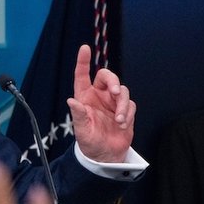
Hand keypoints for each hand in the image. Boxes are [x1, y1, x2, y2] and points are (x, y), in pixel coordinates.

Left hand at [68, 45, 134, 161]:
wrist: (105, 155)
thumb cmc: (90, 142)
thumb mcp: (82, 130)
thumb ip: (78, 115)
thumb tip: (71, 101)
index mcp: (84, 97)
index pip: (82, 75)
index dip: (83, 61)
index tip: (85, 48)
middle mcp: (99, 96)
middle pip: (108, 77)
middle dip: (114, 82)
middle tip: (116, 93)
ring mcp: (113, 102)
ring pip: (123, 91)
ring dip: (123, 104)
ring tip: (119, 120)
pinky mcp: (125, 110)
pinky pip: (131, 104)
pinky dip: (128, 113)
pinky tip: (122, 124)